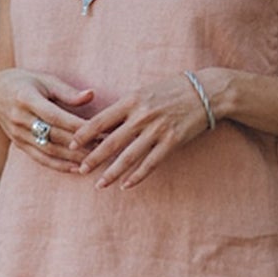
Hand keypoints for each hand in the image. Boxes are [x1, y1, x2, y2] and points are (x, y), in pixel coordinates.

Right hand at [0, 69, 94, 170]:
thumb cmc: (26, 82)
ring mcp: (17, 134)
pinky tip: (76, 169)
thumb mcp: (45, 80)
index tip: (99, 130)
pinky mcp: (19, 144)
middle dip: (79, 143)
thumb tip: (91, 95)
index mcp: (26, 98)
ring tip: (94, 160)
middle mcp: (19, 118)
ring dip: (72, 157)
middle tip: (104, 147)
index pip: (55, 115)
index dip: (76, 125)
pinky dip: (59, 165)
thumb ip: (67, 91)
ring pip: (48, 150)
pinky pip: (40, 159)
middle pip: (53, 135)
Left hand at [75, 74, 211, 188]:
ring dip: (112, 172)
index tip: (71, 144)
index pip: (101, 120)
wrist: (207, 92)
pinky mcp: (172, 142)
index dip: (84, 134)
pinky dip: (137, 176)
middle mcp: (142, 115)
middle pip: (111, 141)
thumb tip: (102, 124)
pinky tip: (126, 186)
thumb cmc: (172, 90)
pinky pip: (151, 163)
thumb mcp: (144, 91)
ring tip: (99, 184)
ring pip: (129, 156)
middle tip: (80, 170)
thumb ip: (125, 107)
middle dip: (93, 158)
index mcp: (132, 100)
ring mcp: (158, 130)